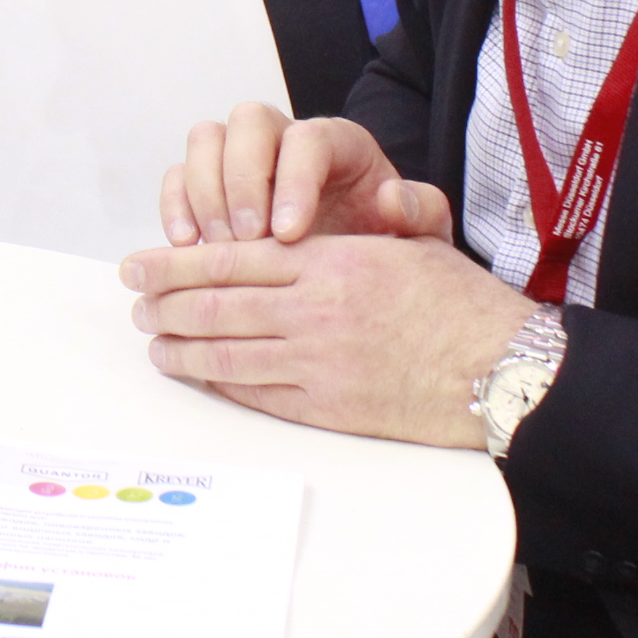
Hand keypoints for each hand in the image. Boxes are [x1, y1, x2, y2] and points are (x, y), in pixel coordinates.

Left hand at [122, 232, 535, 446]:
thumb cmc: (460, 303)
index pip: (231, 258)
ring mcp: (319, 364)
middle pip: (217, 305)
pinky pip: (259, 394)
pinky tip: (201, 375)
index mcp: (331, 262)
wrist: (502, 369)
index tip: (141, 265)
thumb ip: (342, 235)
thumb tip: (287, 228)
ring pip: (228, 354)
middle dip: (165, 304)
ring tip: (155, 342)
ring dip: (182, 348)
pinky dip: (222, 383)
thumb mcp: (404, 244)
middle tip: (135, 303)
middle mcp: (316, 311)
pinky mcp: (329, 408)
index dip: (176, 263)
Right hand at [161, 100, 448, 247]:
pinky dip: (175, 206)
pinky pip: (178, 176)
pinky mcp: (209, 186)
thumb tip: (391, 198)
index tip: (288, 235)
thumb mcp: (420, 237)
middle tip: (248, 239)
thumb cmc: (383, 247)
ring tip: (218, 249)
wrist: (355, 273)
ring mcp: (241, 159)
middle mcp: (284, 139)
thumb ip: (422, 214)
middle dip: (242, 180)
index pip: (307, 138)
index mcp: (338, 143)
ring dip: (204, 193)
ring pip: (206, 140)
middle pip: (248, 121)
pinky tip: (187, 248)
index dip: (292, 180)